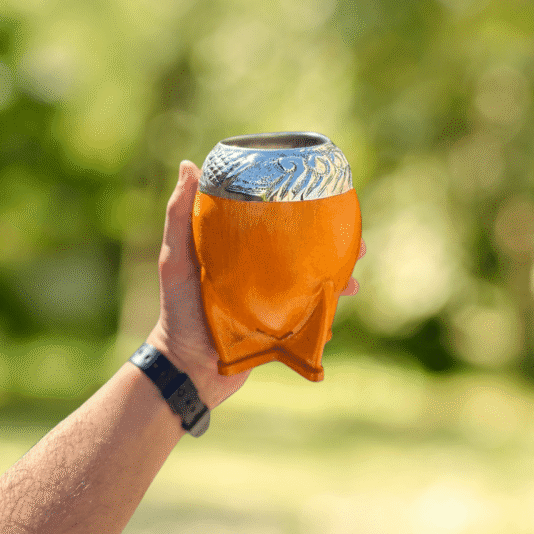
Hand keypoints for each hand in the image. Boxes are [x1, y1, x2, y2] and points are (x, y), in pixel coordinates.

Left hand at [146, 160, 365, 408]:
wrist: (187, 368)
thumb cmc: (177, 308)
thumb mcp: (176, 259)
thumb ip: (180, 217)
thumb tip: (189, 165)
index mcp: (240, 246)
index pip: (276, 218)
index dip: (304, 206)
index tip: (325, 195)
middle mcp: (260, 269)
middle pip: (304, 250)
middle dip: (335, 245)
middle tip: (357, 243)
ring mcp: (273, 298)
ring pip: (314, 282)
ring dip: (338, 280)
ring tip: (353, 282)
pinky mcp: (280, 327)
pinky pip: (310, 317)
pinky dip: (326, 316)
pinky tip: (335, 318)